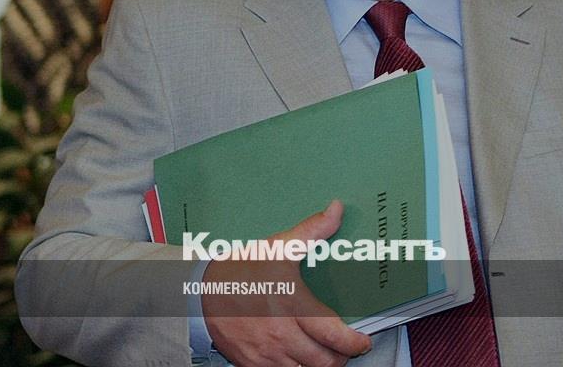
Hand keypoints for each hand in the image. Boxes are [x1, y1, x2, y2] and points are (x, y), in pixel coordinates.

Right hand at [201, 200, 372, 366]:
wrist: (200, 291)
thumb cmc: (241, 270)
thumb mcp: (279, 247)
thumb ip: (313, 230)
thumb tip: (337, 210)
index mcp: (292, 306)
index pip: (333, 336)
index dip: (354, 343)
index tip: (361, 341)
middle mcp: (281, 335)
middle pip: (324, 361)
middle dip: (340, 357)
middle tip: (345, 348)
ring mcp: (266, 354)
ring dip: (319, 365)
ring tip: (324, 353)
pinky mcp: (252, 364)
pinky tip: (298, 358)